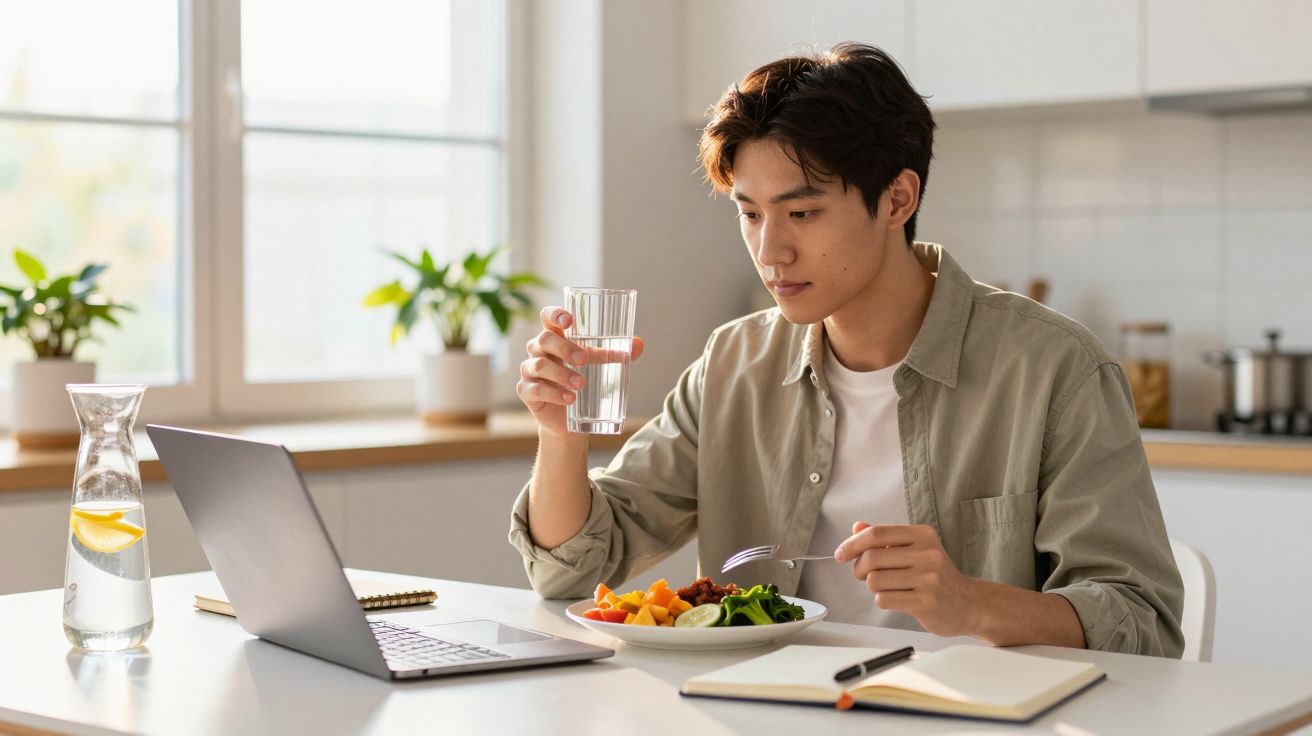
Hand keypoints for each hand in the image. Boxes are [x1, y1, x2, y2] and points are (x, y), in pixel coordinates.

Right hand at [517, 306, 644, 438]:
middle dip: (564, 348)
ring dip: (561, 374)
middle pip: (543, 340)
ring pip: (539, 365)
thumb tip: (638, 344)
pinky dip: (554, 394)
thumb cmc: (580, 381)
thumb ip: (615, 354)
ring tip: (581, 385)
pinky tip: (570, 399)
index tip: (569, 321)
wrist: (568, 418)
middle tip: (583, 359)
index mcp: (554, 337)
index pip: (547, 317)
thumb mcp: (598, 365)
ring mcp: (529, 371)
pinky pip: (535, 389)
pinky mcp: (526, 392)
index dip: (554, 315)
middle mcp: (538, 351)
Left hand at [834, 521, 982, 637]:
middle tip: (864, 575)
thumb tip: (857, 527)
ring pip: (875, 581)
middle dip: (859, 569)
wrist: (969, 604)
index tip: (840, 554)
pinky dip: (883, 600)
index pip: (876, 534)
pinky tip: (898, 599)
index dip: (852, 544)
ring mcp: (928, 578)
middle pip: (871, 558)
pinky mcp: (926, 602)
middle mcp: (927, 554)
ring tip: (888, 587)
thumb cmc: (936, 575)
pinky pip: (884, 599)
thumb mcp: (916, 549)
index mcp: (922, 535)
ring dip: (873, 587)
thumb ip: (886, 539)